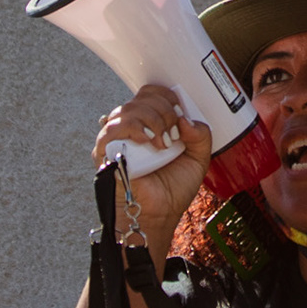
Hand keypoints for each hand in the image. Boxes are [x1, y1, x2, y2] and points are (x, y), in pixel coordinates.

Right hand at [92, 85, 216, 254]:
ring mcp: (116, 139)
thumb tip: (185, 119)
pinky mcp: (106, 151)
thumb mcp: (198, 158)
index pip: (151, 93)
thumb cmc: (172, 190)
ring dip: (153, 120)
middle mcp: (131, 128)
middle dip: (164, 111)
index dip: (167, 96)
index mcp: (149, 124)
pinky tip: (148, 142)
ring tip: (162, 144)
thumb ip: (201, 135)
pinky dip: (134, 129)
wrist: (159, 215)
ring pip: (129, 108)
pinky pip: (113, 127)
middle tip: (173, 134)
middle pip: (142, 97)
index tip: (180, 113)